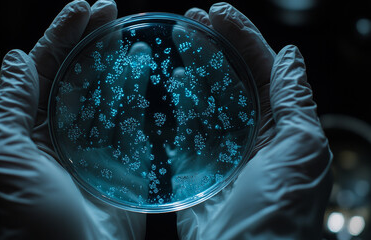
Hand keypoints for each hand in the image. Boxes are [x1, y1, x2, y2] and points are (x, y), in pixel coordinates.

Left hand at [0, 1, 145, 238]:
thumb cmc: (32, 220)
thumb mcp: (7, 158)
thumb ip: (12, 106)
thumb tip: (17, 57)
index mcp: (26, 129)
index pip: (41, 70)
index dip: (59, 36)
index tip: (82, 9)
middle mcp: (58, 132)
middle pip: (74, 74)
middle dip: (89, 40)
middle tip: (110, 9)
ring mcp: (92, 144)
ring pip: (103, 92)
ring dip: (114, 61)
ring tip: (128, 32)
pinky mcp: (121, 159)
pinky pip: (128, 119)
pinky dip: (136, 93)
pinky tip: (144, 70)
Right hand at [176, 3, 332, 238]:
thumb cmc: (279, 212)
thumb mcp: (301, 150)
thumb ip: (295, 100)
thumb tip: (290, 55)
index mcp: (283, 128)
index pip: (264, 70)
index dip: (243, 37)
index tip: (218, 12)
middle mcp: (253, 136)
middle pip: (231, 79)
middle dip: (213, 47)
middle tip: (190, 20)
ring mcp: (222, 151)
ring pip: (205, 100)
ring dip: (192, 70)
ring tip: (176, 41)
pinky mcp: (196, 169)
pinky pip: (184, 131)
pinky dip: (175, 106)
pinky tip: (168, 85)